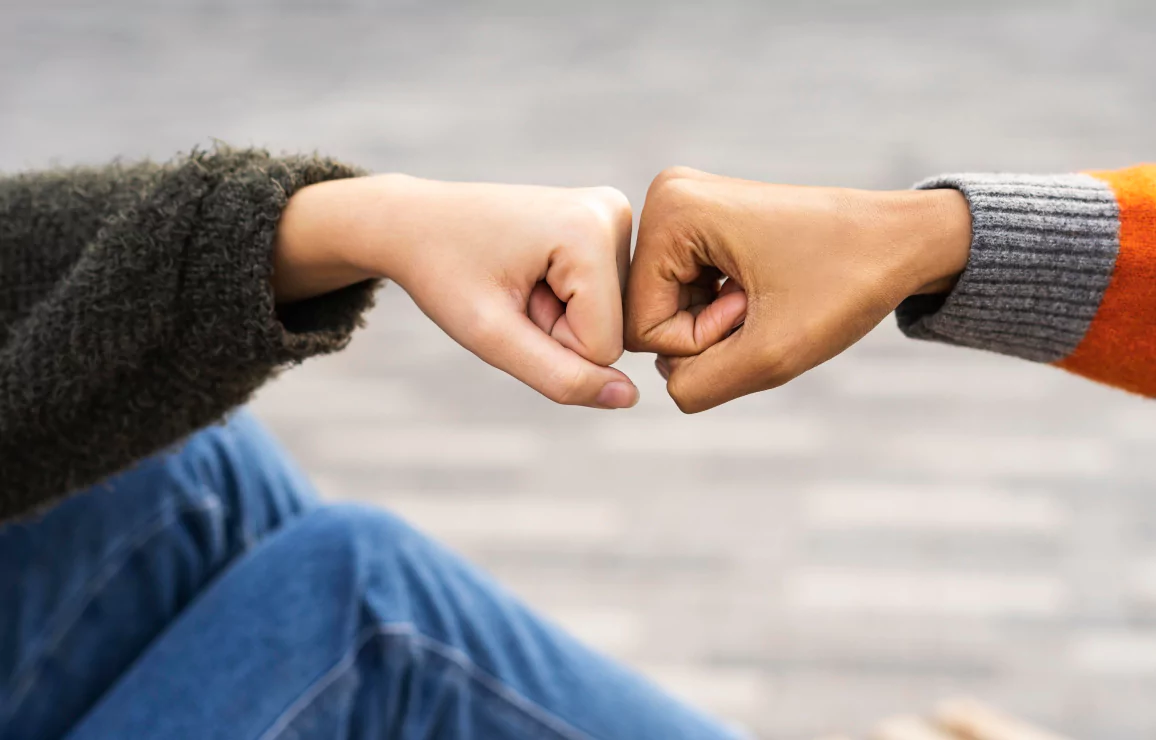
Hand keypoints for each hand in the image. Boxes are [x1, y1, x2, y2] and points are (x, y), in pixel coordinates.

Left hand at [273, 174, 637, 408]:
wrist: (417, 222)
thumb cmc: (444, 272)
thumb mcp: (491, 336)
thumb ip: (561, 376)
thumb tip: (629, 398)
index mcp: (590, 231)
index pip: (605, 346)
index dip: (551, 344)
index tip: (510, 303)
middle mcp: (612, 212)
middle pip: (613, 330)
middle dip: (559, 329)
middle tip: (512, 293)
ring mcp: (613, 214)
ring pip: (611, 317)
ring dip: (561, 315)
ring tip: (519, 280)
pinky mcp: (607, 222)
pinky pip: (605, 298)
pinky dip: (565, 300)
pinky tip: (532, 272)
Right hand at [625, 167, 970, 412]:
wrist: (903, 239)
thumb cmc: (847, 285)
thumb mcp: (772, 355)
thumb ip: (699, 386)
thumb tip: (666, 386)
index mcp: (670, 212)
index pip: (641, 327)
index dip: (699, 343)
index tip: (755, 311)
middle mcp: (666, 198)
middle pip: (650, 315)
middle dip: (709, 332)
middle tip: (766, 305)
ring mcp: (684, 207)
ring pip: (669, 310)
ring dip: (720, 325)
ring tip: (769, 296)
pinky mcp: (702, 222)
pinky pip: (687, 294)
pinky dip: (725, 309)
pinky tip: (765, 290)